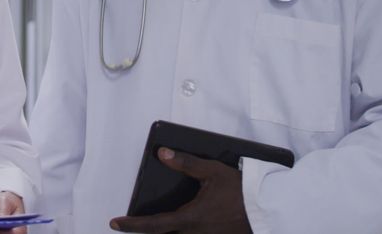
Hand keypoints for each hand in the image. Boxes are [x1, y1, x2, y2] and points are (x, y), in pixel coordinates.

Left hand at [109, 148, 251, 233]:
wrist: (266, 210)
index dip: (132, 225)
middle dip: (146, 232)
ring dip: (166, 232)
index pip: (153, 225)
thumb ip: (186, 163)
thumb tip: (163, 154)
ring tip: (154, 225)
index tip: (115, 223)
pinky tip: (182, 226)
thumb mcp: (212, 172)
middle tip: (131, 225)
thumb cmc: (241, 191)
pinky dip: (181, 233)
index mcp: (190, 218)